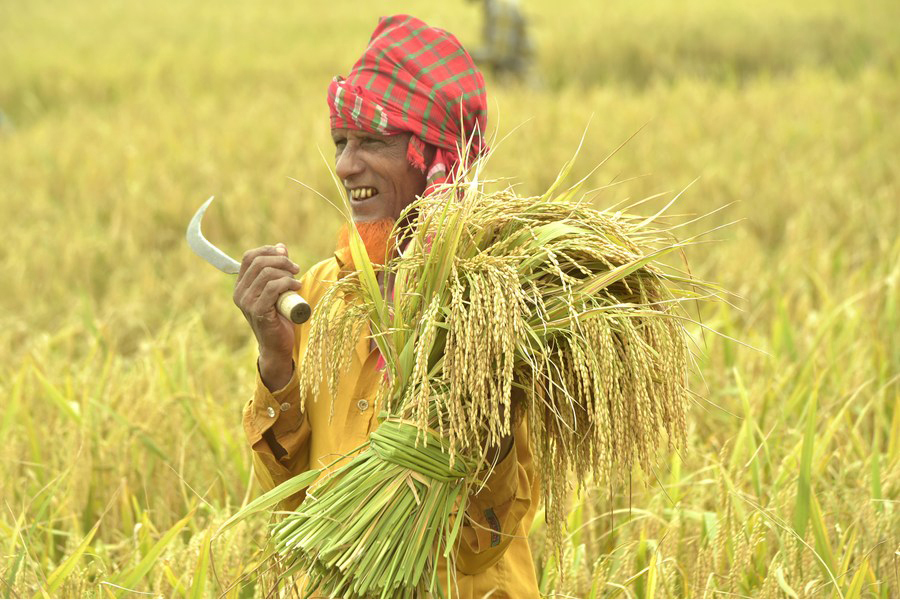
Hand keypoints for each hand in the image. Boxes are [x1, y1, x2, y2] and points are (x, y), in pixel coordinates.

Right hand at [233, 243, 301, 390]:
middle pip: (259, 262)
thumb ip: (277, 269)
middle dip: (281, 261)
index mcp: (241, 285)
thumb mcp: (278, 288)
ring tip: (297, 280)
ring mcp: (246, 302)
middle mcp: (240, 293)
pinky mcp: (257, 311)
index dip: (268, 251)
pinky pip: (272, 288)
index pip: (249, 257)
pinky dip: (287, 283)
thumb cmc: (280, 316)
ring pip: (266, 274)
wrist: (278, 345)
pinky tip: (296, 287)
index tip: (285, 255)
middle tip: (295, 268)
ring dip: (286, 273)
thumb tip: (281, 247)